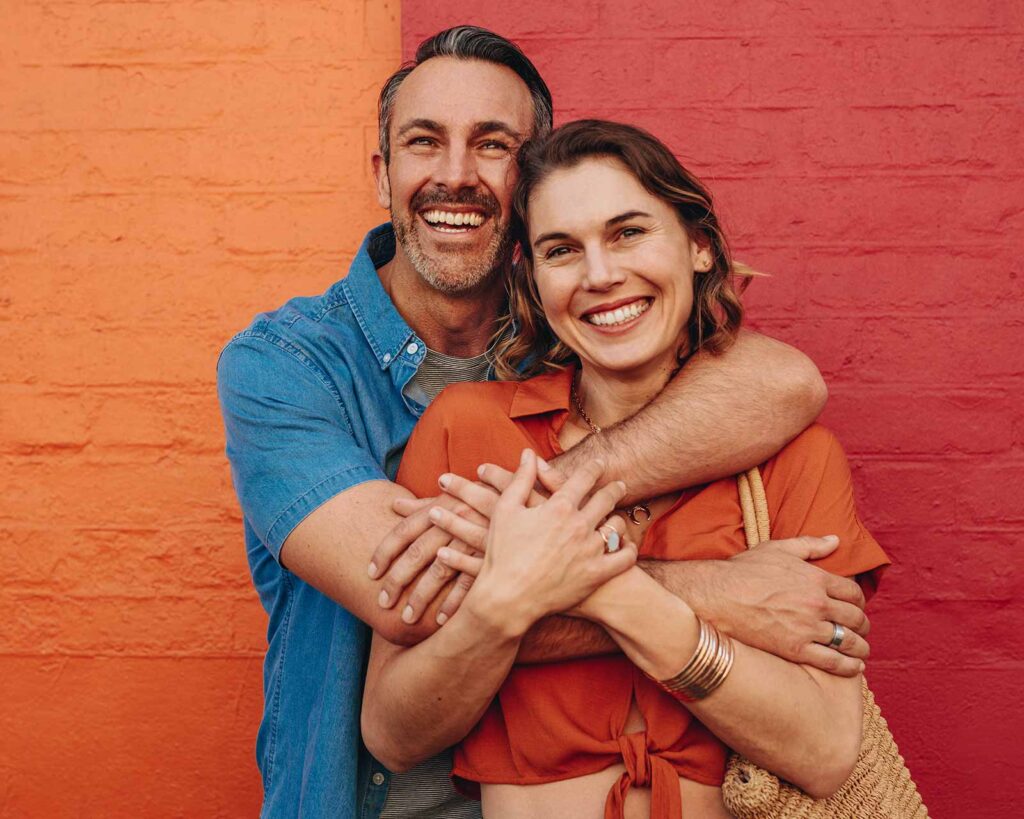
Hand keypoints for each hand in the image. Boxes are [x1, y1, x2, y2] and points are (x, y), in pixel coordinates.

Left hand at [367, 491, 487, 623]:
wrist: (536, 501)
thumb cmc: (490, 501)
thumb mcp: (459, 498)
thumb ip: (425, 504)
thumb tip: (394, 504)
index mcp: (444, 505)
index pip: (404, 530)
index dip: (384, 552)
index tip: (370, 573)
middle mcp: (457, 521)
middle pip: (417, 554)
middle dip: (397, 580)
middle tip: (382, 603)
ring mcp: (475, 542)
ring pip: (440, 573)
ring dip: (421, 598)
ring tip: (406, 619)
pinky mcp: (495, 560)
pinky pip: (469, 585)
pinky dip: (453, 604)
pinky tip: (439, 621)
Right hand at [457, 450, 636, 636]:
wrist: (508, 597)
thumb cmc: (503, 553)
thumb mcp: (505, 510)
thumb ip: (520, 479)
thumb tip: (528, 453)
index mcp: (559, 506)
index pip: (585, 478)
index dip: (594, 467)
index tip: (599, 464)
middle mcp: (579, 525)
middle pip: (607, 498)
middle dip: (615, 489)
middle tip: (620, 486)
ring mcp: (590, 550)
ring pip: (616, 526)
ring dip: (618, 519)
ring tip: (618, 517)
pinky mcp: (597, 574)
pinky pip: (624, 557)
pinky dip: (628, 549)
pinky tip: (626, 545)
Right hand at [692, 536, 869, 676]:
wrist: (718, 595)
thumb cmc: (744, 570)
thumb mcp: (777, 549)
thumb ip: (810, 545)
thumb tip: (836, 540)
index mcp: (816, 578)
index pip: (853, 592)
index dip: (860, 601)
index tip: (857, 607)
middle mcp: (817, 604)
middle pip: (855, 618)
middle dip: (862, 624)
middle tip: (860, 629)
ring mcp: (807, 628)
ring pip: (848, 641)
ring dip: (860, 647)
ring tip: (861, 650)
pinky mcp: (795, 649)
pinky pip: (832, 661)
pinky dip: (848, 666)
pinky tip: (854, 667)